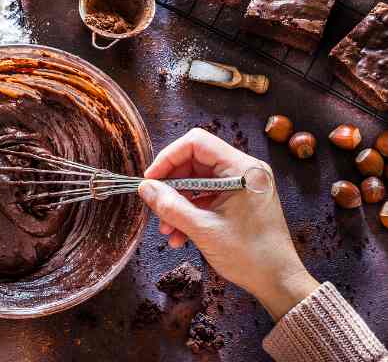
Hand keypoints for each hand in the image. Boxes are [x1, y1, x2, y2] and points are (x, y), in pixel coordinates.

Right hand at [138, 128, 318, 319]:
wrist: (278, 282)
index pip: (196, 143)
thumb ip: (171, 206)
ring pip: (197, 181)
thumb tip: (145, 188)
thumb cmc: (250, 256)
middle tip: (155, 206)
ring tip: (166, 228)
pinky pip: (206, 196)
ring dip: (178, 202)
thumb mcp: (203, 229)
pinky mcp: (239, 199)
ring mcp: (242, 185)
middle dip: (171, 185)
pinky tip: (179, 235)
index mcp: (242, 169)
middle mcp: (244, 171)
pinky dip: (190, 211)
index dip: (168, 157)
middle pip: (194, 161)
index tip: (151, 179)